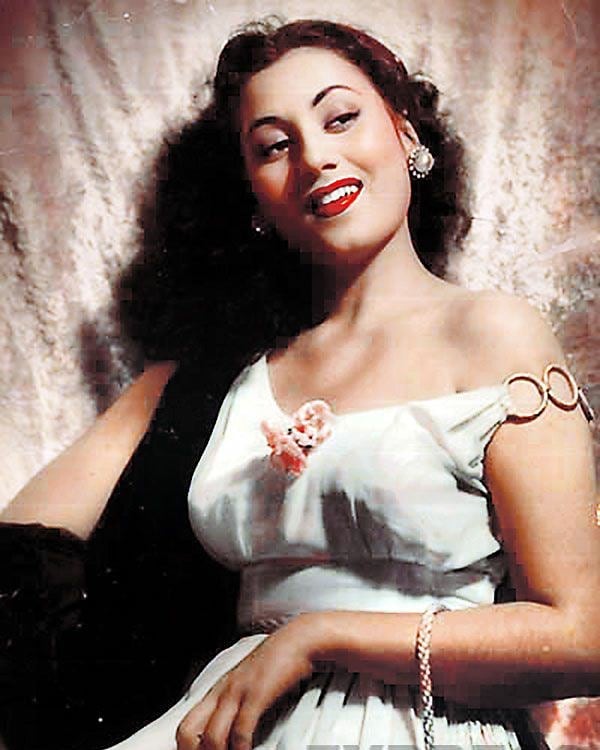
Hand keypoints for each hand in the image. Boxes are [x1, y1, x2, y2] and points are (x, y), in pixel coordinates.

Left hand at [175, 614, 320, 749]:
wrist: (298, 641)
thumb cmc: (277, 664)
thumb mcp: (249, 683)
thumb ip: (237, 705)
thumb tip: (233, 734)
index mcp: (217, 692)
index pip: (186, 726)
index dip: (186, 748)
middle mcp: (221, 692)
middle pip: (188, 732)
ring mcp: (237, 692)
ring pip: (212, 737)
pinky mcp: (256, 694)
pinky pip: (241, 731)